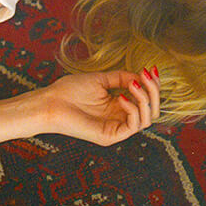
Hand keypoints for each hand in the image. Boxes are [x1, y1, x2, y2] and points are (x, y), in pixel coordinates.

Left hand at [38, 67, 160, 145]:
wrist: (52, 102)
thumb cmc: (71, 90)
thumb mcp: (101, 80)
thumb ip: (121, 78)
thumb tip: (141, 75)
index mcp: (118, 106)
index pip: (146, 100)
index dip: (152, 85)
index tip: (151, 69)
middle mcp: (120, 118)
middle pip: (151, 111)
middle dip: (154, 91)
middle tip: (147, 76)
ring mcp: (115, 128)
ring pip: (146, 120)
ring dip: (145, 99)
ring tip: (133, 84)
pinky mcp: (109, 136)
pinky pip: (132, 127)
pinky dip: (133, 110)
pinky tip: (122, 97)